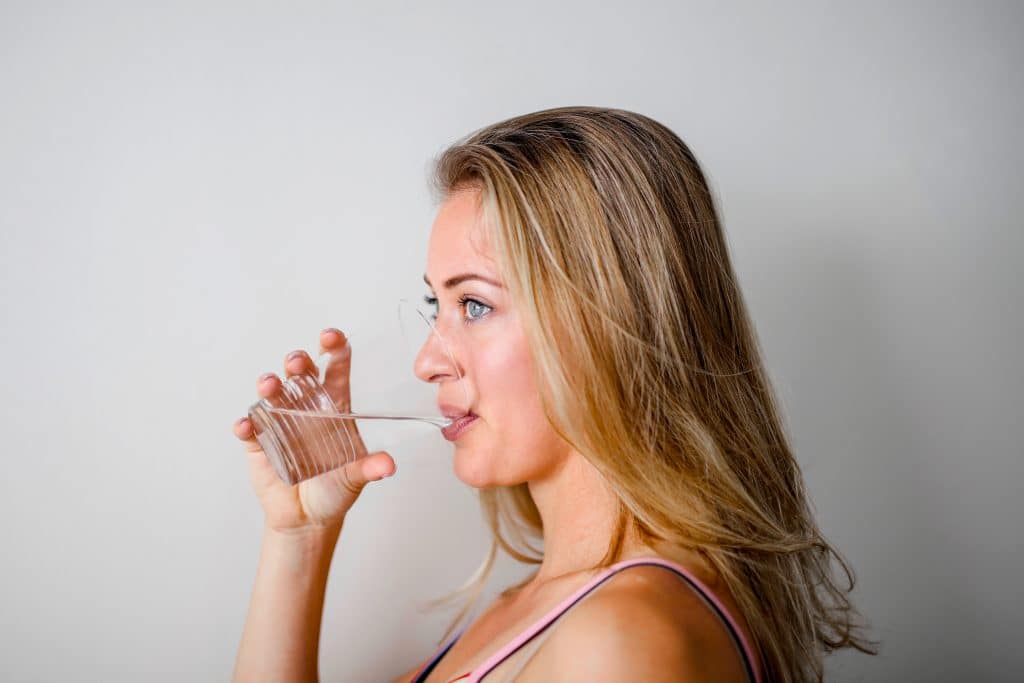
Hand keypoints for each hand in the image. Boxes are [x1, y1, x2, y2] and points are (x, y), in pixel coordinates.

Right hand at [233, 328, 396, 532]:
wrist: (309, 518)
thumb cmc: (335, 489)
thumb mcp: (355, 478)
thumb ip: (369, 469)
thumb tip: (388, 465)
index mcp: (334, 407)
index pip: (335, 370)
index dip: (333, 349)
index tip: (331, 337)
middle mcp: (306, 408)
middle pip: (300, 375)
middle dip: (298, 363)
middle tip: (298, 363)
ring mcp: (280, 422)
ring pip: (272, 395)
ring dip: (270, 387)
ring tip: (270, 386)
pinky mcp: (258, 443)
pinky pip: (250, 429)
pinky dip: (246, 425)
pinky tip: (246, 426)